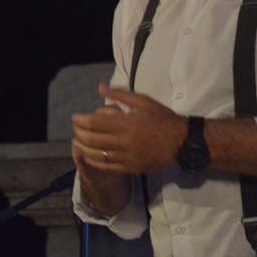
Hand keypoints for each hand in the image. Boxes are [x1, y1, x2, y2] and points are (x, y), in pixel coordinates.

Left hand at [72, 83, 186, 174]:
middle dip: (79, 134)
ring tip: (77, 142)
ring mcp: (127, 157)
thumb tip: (100, 88)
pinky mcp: (131, 168)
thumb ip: (120, 94)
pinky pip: (108, 167)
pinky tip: (89, 157)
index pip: (94, 123)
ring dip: (84, 148)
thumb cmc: (162, 118)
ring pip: (98, 155)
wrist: (182, 141)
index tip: (74, 117)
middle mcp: (124, 142)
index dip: (81, 121)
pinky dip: (95, 162)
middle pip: (92, 140)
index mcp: (126, 124)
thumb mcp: (142, 101)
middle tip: (75, 128)